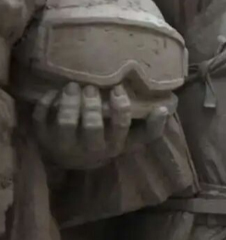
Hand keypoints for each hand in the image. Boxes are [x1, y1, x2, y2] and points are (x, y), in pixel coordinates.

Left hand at [33, 82, 168, 169]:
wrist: (74, 160)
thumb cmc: (107, 142)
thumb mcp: (131, 140)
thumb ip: (151, 128)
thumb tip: (165, 107)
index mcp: (112, 146)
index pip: (119, 128)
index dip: (119, 107)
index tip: (117, 90)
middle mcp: (88, 149)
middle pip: (90, 126)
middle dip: (91, 104)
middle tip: (90, 86)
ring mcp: (63, 145)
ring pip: (64, 123)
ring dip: (69, 102)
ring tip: (72, 85)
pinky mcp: (42, 139)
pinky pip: (40, 121)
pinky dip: (45, 105)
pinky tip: (54, 92)